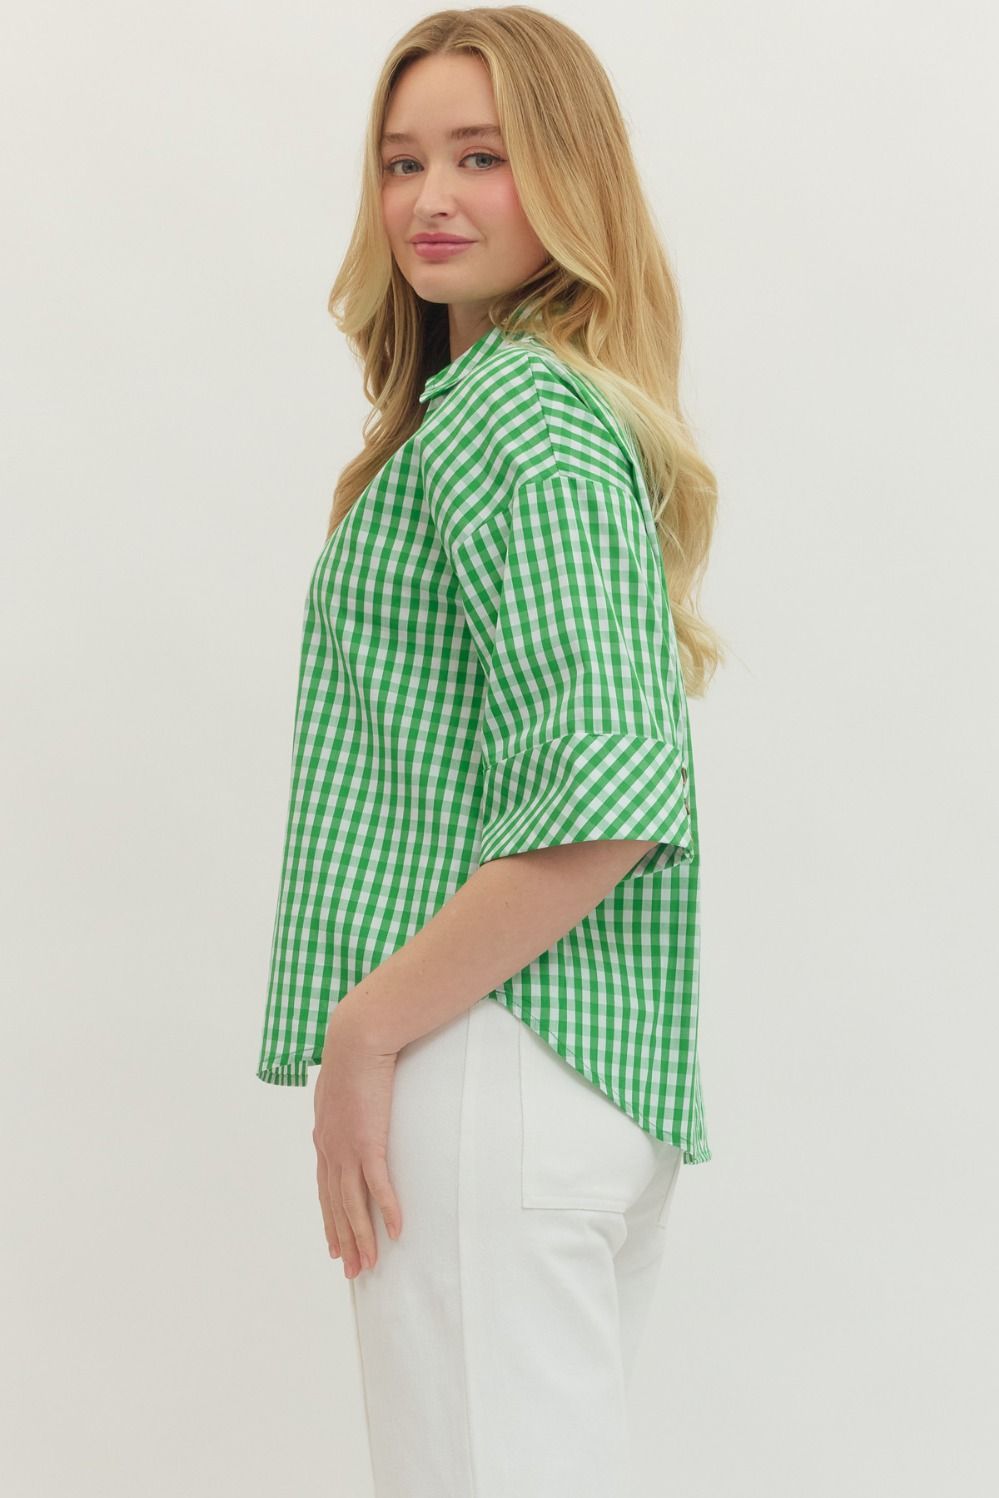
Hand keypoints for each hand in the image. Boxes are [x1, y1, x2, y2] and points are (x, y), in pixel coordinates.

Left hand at [313, 997, 402, 1278]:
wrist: (356, 1039)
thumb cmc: (353, 1054)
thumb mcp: (343, 1085)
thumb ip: (347, 1104)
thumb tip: (357, 1107)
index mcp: (324, 1138)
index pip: (326, 1189)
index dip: (331, 1219)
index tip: (334, 1245)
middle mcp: (330, 1150)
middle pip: (336, 1205)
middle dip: (343, 1239)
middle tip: (350, 1270)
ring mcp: (347, 1149)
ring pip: (353, 1204)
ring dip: (362, 1237)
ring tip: (369, 1265)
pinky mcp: (369, 1143)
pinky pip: (379, 1186)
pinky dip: (387, 1211)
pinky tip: (396, 1232)